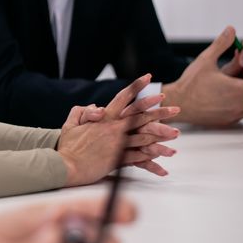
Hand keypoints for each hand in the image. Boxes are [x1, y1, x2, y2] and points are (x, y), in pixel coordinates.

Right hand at [58, 75, 179, 185]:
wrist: (66, 165)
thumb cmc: (67, 146)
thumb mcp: (70, 124)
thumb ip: (81, 112)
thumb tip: (94, 107)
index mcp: (104, 118)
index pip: (123, 97)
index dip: (136, 86)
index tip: (148, 77)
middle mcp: (113, 128)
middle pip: (141, 116)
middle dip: (160, 111)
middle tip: (175, 109)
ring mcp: (117, 144)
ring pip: (144, 137)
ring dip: (161, 135)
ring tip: (175, 133)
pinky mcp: (118, 160)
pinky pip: (139, 157)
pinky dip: (150, 156)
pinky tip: (161, 155)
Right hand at [163, 26, 242, 125]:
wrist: (178, 103)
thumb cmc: (190, 85)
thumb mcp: (205, 60)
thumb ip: (221, 44)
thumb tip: (230, 31)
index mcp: (236, 89)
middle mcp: (238, 104)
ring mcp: (235, 114)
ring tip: (242, 88)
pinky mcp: (229, 120)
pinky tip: (233, 98)